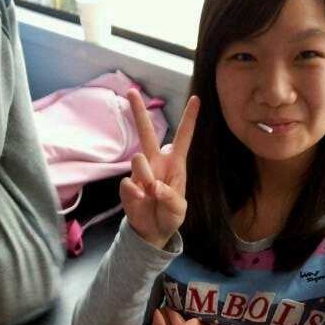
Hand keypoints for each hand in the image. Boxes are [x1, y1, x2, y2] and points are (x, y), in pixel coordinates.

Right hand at [121, 89, 198, 248]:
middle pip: (146, 133)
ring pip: (138, 160)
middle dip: (139, 112)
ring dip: (145, 177)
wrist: (153, 232)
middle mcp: (156, 163)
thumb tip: (152, 187)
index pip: (183, 138)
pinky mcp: (127, 185)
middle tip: (131, 92)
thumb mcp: (178, 209)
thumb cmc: (170, 215)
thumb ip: (169, 197)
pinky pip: (127, 183)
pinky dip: (135, 194)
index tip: (196, 98)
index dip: (189, 119)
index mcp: (175, 164)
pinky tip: (140, 200)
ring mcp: (139, 172)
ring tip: (150, 195)